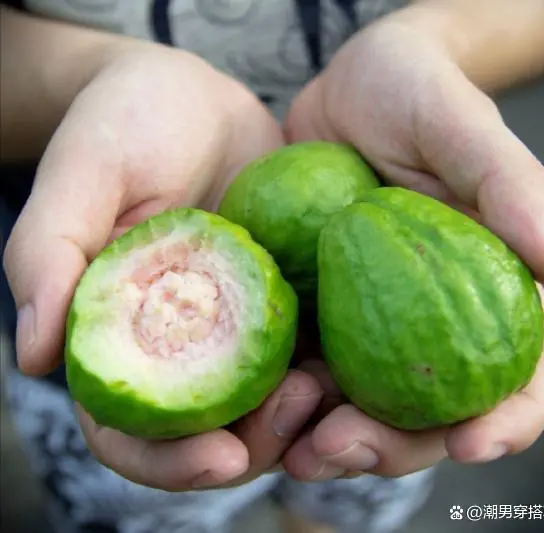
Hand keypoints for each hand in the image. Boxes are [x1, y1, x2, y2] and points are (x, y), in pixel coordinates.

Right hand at [3, 43, 321, 490]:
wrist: (190, 100)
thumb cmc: (124, 127)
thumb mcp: (82, 175)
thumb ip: (48, 256)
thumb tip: (32, 355)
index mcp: (121, 338)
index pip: (132, 431)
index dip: (169, 461)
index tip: (223, 458)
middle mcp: (179, 345)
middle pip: (211, 431)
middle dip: (254, 442)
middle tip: (299, 407)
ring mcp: (234, 328)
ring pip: (266, 403)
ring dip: (299, 414)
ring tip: (327, 384)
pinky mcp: (279, 300)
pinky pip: (306, 349)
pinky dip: (330, 367)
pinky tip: (351, 356)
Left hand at [282, 20, 543, 480]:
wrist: (345, 92)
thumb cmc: (413, 94)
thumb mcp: (457, 124)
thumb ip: (511, 188)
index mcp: (486, 288)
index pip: (523, 371)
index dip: (510, 418)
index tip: (472, 445)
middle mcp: (431, 319)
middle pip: (431, 412)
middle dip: (393, 448)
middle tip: (340, 449)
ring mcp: (371, 322)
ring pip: (364, 409)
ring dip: (332, 443)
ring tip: (293, 448)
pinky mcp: (317, 312)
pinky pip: (305, 371)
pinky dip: (285, 402)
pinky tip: (259, 409)